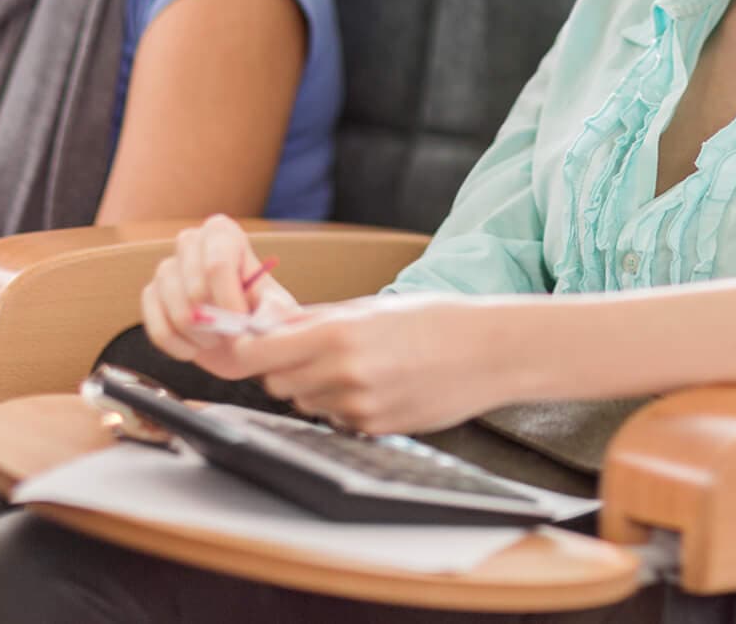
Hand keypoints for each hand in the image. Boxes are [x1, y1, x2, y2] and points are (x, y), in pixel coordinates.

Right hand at [141, 214, 302, 377]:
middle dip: (212, 319)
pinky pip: (152, 320)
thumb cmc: (265, 319)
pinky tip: (192, 349)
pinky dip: (173, 342)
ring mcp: (168, 268)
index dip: (228, 300)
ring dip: (193, 331)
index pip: (217, 264)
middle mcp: (191, 242)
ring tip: (214, 341)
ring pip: (168, 301)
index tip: (240, 323)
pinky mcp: (152, 295)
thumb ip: (273, 311)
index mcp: (225, 234)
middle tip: (228, 335)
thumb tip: (260, 317)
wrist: (244, 341)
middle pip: (192, 285)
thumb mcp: (278, 313)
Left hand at [227, 293, 519, 434]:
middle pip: (276, 383)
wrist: (490, 352)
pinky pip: (337, 420)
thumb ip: (315, 319)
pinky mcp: (375, 428)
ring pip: (306, 404)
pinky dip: (344, 405)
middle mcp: (343, 373)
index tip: (245, 345)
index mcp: (337, 335)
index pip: (258, 354)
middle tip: (309, 352)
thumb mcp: (370, 307)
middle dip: (283, 369)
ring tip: (354, 367)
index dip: (245, 351)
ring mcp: (359, 406)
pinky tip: (377, 385)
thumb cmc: (434, 320)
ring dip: (314, 388)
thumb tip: (267, 326)